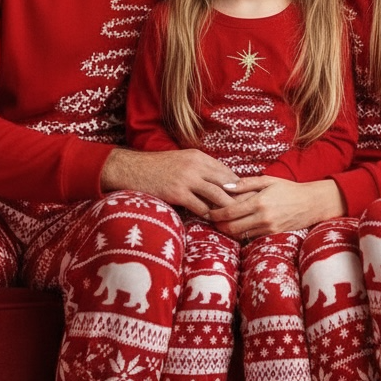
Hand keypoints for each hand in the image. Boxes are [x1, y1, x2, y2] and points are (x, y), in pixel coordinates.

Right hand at [101, 147, 239, 217]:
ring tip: (235, 221)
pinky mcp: (178, 193)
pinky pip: (201, 207)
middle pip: (227, 184)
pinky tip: (213, 223)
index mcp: (199, 157)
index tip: (248, 198)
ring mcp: (188, 179)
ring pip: (218, 196)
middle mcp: (197, 165)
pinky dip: (209, 217)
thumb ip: (200, 169)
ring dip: (227, 210)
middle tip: (249, 212)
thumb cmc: (157, 168)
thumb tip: (218, 183)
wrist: (131, 169)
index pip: (227, 172)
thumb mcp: (181, 161)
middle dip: (240, 199)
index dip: (239, 187)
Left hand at [207, 177, 342, 239]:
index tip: (207, 212)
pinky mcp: (273, 236)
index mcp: (259, 202)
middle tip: (211, 220)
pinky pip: (251, 238)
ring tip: (221, 224)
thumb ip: (245, 184)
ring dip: (228, 231)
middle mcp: (263, 218)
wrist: (312, 204)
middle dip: (218, 226)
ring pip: (240, 235)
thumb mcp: (268, 181)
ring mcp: (268, 229)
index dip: (215, 214)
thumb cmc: (289, 189)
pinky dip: (241, 234)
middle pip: (232, 228)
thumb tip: (225, 186)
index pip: (230, 212)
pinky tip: (237, 227)